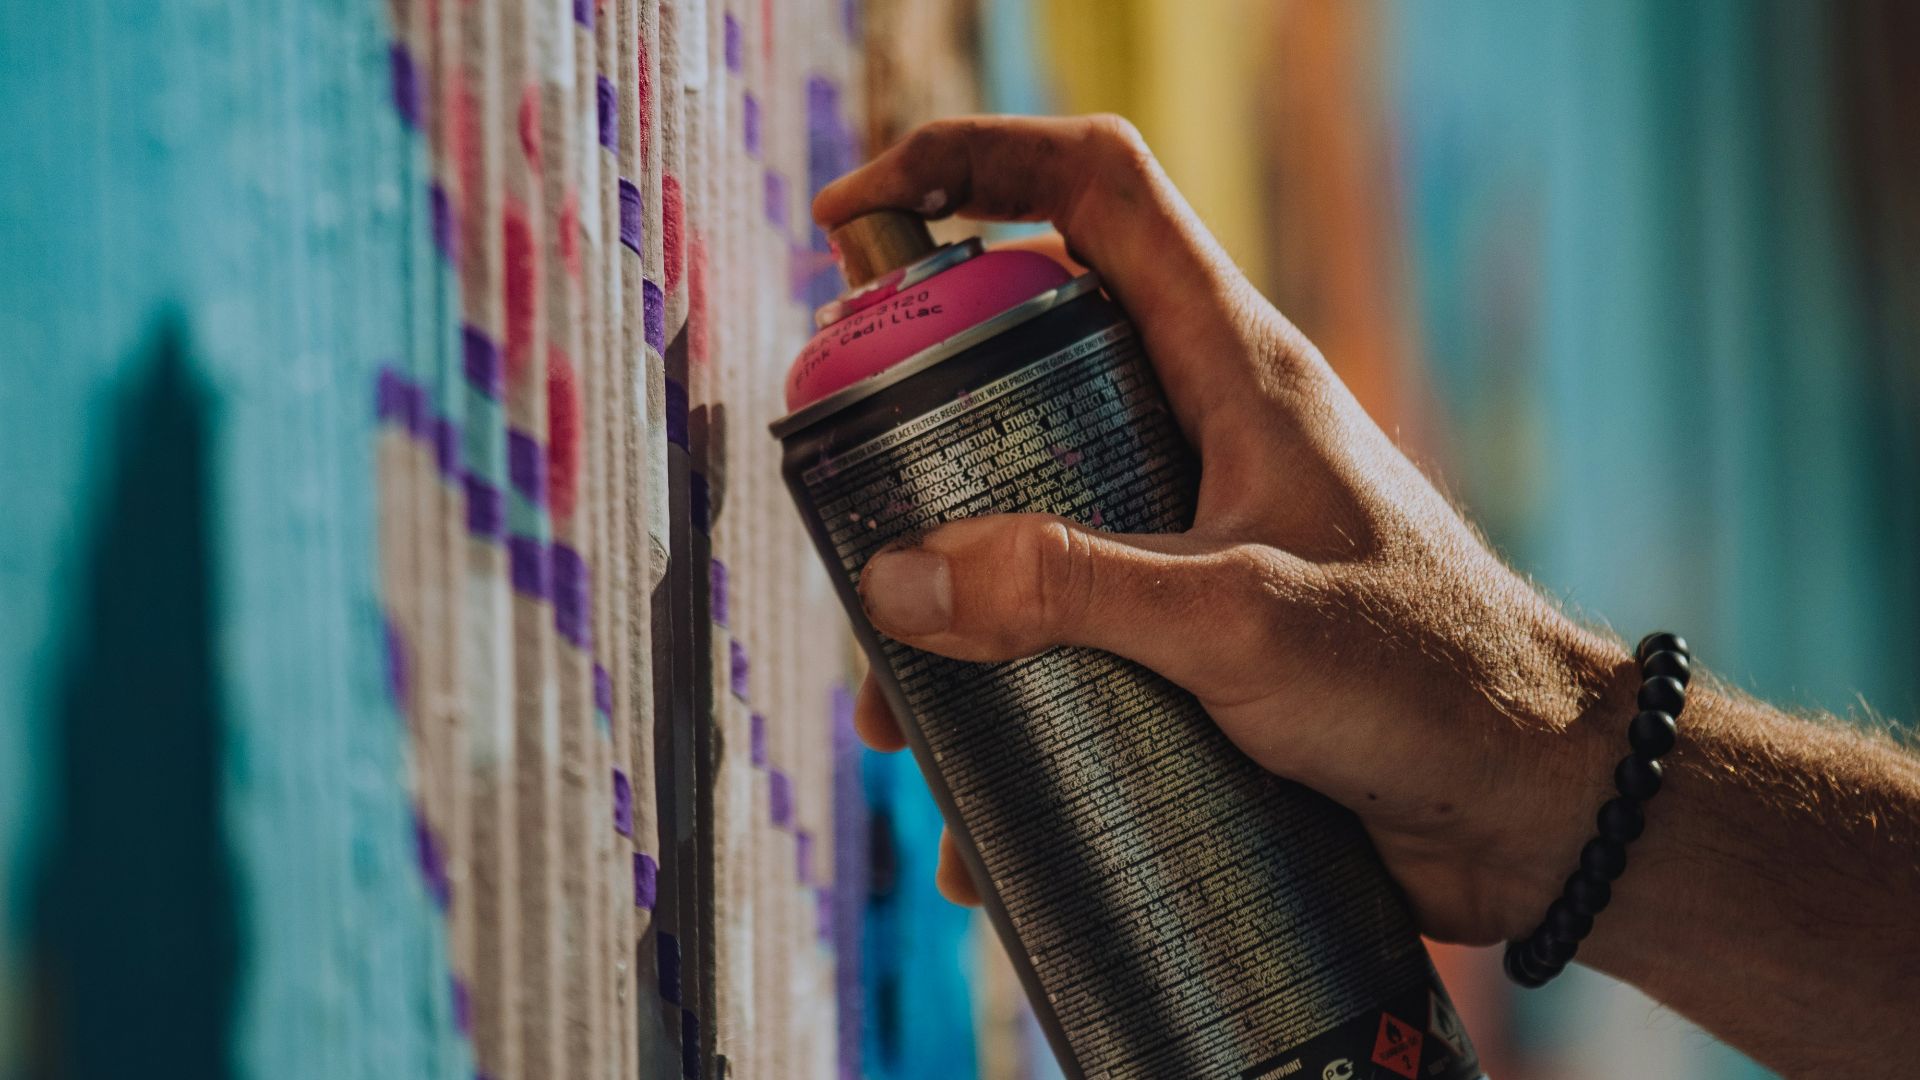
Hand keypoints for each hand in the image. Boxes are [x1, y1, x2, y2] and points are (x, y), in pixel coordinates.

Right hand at [813, 114, 1633, 943]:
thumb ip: (1069, 589)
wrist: (1535, 807)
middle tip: (845, 508)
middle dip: (914, 426)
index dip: (971, 164)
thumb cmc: (1433, 679)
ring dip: (948, 602)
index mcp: (1230, 364)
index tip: (855, 215)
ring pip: (1028, 514)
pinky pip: (1067, 632)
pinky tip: (977, 797)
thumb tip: (897, 578)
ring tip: (899, 720)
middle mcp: (1201, 428)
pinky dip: (1006, 698)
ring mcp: (1194, 530)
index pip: (1094, 191)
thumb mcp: (1240, 621)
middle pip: (1024, 359)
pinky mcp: (1192, 632)